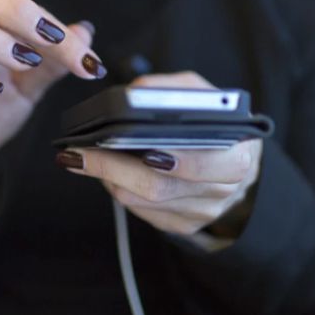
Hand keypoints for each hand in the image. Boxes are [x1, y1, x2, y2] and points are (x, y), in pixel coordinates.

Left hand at [56, 72, 261, 236]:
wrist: (237, 163)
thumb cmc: (217, 126)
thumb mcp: (206, 97)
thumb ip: (173, 90)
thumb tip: (135, 92)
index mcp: (236, 157)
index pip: (201, 165)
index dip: (168, 158)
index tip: (129, 144)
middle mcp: (220, 192)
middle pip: (157, 188)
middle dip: (111, 168)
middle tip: (78, 152)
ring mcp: (200, 213)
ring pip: (141, 202)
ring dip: (108, 178)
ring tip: (82, 157)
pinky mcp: (182, 225)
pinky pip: (141, 212)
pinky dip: (120, 189)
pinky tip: (107, 171)